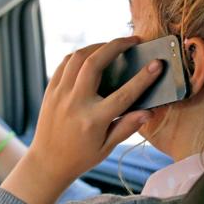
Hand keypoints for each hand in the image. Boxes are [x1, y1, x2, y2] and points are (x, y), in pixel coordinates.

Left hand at [1, 36, 162, 203]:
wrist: (46, 163)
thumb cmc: (79, 158)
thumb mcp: (106, 148)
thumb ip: (126, 127)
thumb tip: (148, 112)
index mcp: (93, 120)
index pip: (124, 94)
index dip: (144, 78)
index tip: (157, 64)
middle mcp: (75, 103)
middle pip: (95, 63)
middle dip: (116, 45)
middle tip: (132, 40)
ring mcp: (60, 95)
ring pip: (77, 58)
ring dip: (97, 46)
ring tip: (111, 46)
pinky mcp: (50, 92)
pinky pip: (64, 64)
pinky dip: (79, 55)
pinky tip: (90, 56)